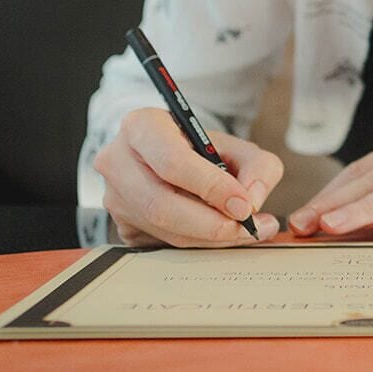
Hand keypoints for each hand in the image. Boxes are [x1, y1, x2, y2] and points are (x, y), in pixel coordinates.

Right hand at [94, 107, 283, 246]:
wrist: (170, 154)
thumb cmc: (202, 148)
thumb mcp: (236, 144)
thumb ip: (257, 166)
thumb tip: (253, 200)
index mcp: (141, 126)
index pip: (172, 162)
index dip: (211, 187)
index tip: (244, 205)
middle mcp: (118, 162)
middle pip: (161, 205)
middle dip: (210, 223)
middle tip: (247, 228)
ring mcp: (115, 197)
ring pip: (162, 228)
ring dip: (208, 238)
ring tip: (245, 232)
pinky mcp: (121, 224)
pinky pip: (160, 243)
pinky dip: (196, 244)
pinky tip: (221, 236)